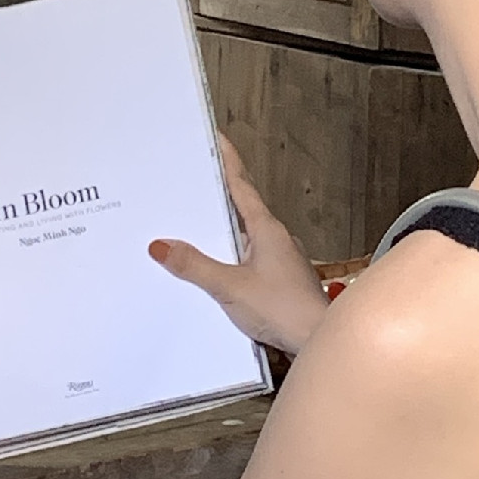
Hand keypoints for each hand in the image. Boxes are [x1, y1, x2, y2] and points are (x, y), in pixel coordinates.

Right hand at [149, 135, 328, 355]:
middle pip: (242, 210)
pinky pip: (251, 262)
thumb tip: (162, 247)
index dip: (227, 161)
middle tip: (198, 182)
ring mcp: (281, 260)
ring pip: (246, 239)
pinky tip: (220, 272)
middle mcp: (276, 239)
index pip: (241, 185)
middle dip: (219, 198)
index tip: (217, 139)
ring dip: (225, 234)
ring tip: (198, 230)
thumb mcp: (229, 287)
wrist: (316, 339)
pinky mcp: (281, 281)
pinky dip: (233, 260)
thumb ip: (194, 267)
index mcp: (266, 229)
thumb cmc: (284, 310)